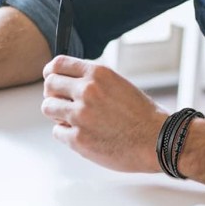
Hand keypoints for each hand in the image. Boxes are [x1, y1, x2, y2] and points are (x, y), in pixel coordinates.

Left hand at [41, 56, 167, 171]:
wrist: (157, 141)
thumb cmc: (142, 116)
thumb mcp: (118, 84)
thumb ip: (93, 80)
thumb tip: (68, 81)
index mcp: (98, 74)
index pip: (58, 64)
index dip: (51, 71)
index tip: (50, 77)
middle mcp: (87, 91)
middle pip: (49, 85)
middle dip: (53, 93)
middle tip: (61, 102)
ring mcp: (80, 115)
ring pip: (48, 108)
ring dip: (57, 113)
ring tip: (73, 119)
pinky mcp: (78, 139)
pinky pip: (57, 131)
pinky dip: (66, 133)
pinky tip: (83, 134)